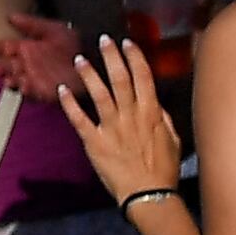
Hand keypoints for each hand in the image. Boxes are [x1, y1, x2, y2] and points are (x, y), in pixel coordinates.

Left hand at [62, 36, 181, 210]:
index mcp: (152, 114)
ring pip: (100, 94)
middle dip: (112, 57)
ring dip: (89, 75)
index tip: (127, 42)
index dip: (135, 58)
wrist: (149, 194)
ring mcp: (112, 128)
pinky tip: (62, 89)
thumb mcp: (173, 140)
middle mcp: (131, 116)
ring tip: (80, 59)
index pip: (144, 78)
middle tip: (102, 40)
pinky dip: (69, 104)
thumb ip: (163, 119)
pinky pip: (79, 119)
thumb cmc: (163, 169)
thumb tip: (156, 104)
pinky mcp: (95, 142)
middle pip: (121, 80)